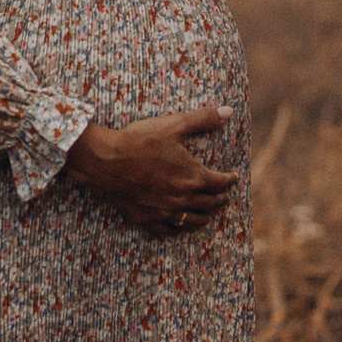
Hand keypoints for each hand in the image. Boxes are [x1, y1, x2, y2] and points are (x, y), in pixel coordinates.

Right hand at [63, 105, 240, 235]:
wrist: (107, 161)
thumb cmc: (140, 141)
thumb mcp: (174, 125)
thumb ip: (203, 119)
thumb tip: (228, 111)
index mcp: (193, 177)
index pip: (220, 183)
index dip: (229, 180)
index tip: (234, 178)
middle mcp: (183, 198)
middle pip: (210, 203)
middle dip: (220, 199)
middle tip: (225, 196)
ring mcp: (165, 212)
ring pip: (192, 220)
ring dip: (205, 217)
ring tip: (209, 213)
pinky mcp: (147, 219)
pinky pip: (168, 230)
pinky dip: (179, 229)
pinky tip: (180, 226)